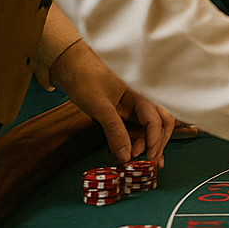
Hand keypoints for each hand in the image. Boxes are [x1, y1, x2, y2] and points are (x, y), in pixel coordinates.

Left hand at [49, 40, 174, 166]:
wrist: (68, 65)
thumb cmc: (85, 77)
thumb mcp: (100, 107)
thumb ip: (114, 131)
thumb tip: (125, 155)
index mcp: (141, 93)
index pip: (156, 119)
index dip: (155, 140)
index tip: (150, 157)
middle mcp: (141, 99)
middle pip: (159, 123)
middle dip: (157, 143)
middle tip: (150, 161)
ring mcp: (132, 105)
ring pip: (147, 127)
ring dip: (144, 143)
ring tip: (133, 158)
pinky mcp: (123, 110)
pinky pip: (134, 127)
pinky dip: (134, 140)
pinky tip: (129, 150)